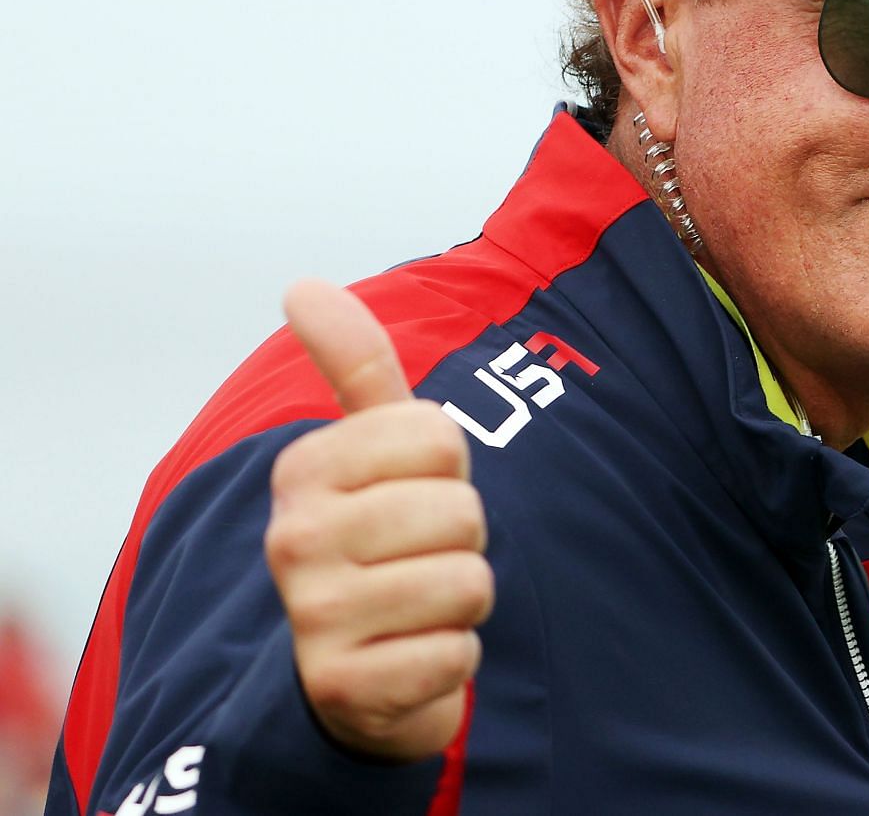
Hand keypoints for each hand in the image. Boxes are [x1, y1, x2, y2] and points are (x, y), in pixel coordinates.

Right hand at [265, 279, 492, 761]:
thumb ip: (354, 365)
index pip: (442, 437)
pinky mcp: (343, 689)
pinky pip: (457, 654)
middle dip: (463, 537)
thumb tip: (302, 284)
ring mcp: (313, 617)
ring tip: (418, 606)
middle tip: (419, 557)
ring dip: (463, 600)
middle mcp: (293, 539)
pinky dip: (453, 658)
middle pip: (462, 511)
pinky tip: (412, 656)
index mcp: (304, 470)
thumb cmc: (379, 540)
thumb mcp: (371, 448)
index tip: (412, 492)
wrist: (350, 672)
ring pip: (468, 581)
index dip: (450, 469)